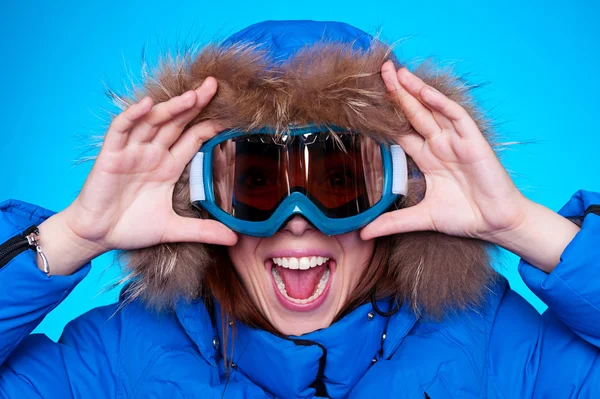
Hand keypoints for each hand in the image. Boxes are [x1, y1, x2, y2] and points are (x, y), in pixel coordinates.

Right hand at [40, 77, 236, 274]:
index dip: (211, 125)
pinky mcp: (111, 155)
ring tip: (192, 95)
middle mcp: (153, 153)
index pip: (194, 138)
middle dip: (194, 103)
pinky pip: (121, 129)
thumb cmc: (131, 227)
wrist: (97, 235)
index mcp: (169, 166)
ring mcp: (132, 151)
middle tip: (214, 85)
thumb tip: (235, 240)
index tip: (233, 115)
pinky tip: (147, 104)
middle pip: (177, 122)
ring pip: (153, 121)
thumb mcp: (173, 229)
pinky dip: (132, 115)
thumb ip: (203, 231)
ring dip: (171, 107)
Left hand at [361, 61, 578, 272]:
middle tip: (381, 70)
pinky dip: (441, 103)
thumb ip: (392, 223)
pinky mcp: (473, 142)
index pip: (401, 131)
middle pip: (413, 113)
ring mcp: (456, 141)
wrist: (496, 224)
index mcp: (426, 158)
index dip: (386, 115)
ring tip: (397, 72)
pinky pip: (456, 117)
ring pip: (432, 109)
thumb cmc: (464, 217)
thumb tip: (362, 235)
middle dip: (398, 92)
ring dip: (416, 90)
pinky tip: (424, 91)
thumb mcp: (421, 219)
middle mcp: (439, 145)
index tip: (366, 102)